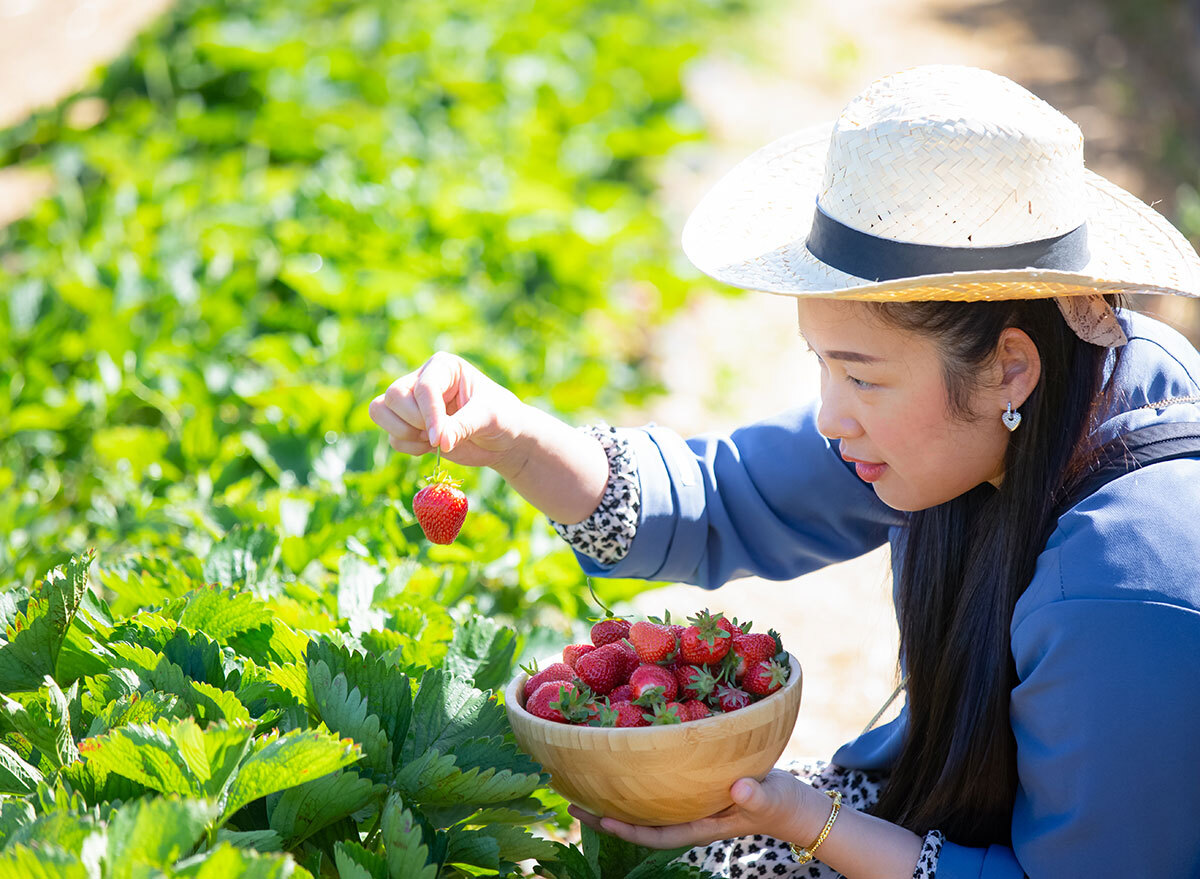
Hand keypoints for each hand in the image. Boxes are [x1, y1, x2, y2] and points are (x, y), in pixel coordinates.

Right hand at [368, 352, 527, 469]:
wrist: (503, 439)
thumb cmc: (501, 418)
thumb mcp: (488, 418)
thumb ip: (463, 426)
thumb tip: (440, 441)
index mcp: (443, 367)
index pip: (424, 387)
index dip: (429, 415)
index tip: (441, 440)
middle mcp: (421, 380)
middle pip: (394, 396)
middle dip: (414, 422)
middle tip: (440, 437)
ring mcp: (411, 402)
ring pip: (381, 411)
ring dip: (404, 433)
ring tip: (434, 441)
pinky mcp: (407, 425)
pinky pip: (391, 437)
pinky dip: (408, 447)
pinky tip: (431, 448)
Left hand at [567, 770, 817, 849]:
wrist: (791, 802)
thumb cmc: (779, 803)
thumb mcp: (769, 797)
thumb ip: (754, 795)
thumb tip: (737, 790)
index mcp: (698, 824)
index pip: (655, 833)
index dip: (625, 829)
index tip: (597, 817)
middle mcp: (686, 815)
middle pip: (638, 819)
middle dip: (605, 812)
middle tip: (569, 798)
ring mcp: (687, 802)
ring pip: (644, 802)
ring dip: (616, 793)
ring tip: (583, 778)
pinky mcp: (693, 785)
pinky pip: (658, 784)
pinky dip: (637, 775)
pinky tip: (621, 761)